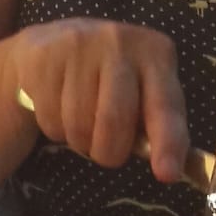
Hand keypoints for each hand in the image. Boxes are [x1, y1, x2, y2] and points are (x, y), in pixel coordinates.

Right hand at [8, 19, 189, 182]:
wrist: (52, 44)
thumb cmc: (107, 81)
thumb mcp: (142, 95)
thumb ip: (158, 127)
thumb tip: (170, 171)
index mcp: (155, 53)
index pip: (165, 106)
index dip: (167, 142)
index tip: (167, 174)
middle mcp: (120, 41)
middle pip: (114, 122)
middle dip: (108, 152)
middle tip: (106, 148)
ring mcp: (79, 44)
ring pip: (78, 127)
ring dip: (79, 141)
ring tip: (80, 119)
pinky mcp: (45, 57)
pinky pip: (51, 120)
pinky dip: (54, 128)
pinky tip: (58, 106)